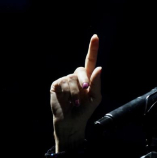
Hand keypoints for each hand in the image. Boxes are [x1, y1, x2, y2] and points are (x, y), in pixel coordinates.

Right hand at [50, 34, 101, 151]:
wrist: (72, 122)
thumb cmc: (85, 110)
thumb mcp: (96, 98)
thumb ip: (97, 83)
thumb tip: (99, 68)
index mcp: (88, 77)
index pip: (90, 60)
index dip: (93, 48)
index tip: (95, 36)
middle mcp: (76, 76)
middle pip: (81, 70)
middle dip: (85, 81)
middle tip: (85, 90)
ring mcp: (65, 79)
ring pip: (72, 79)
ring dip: (76, 92)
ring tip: (74, 101)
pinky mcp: (56, 85)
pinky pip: (64, 83)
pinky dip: (67, 93)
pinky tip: (66, 100)